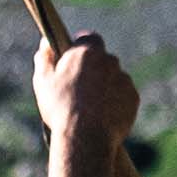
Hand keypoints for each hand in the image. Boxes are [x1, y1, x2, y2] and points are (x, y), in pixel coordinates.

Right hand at [34, 33, 138, 150]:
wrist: (85, 138)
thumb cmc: (60, 108)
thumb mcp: (43, 83)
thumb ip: (44, 59)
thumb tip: (46, 42)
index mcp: (87, 52)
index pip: (88, 38)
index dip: (81, 47)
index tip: (74, 59)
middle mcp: (109, 61)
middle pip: (103, 60)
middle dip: (94, 69)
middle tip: (79, 88)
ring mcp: (124, 79)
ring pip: (115, 78)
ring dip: (106, 87)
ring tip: (91, 108)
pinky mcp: (133, 98)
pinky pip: (124, 96)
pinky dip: (116, 103)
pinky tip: (102, 116)